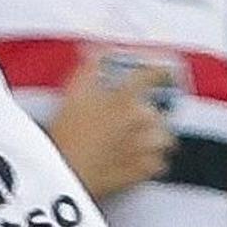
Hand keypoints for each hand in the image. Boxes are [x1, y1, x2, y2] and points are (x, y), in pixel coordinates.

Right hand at [47, 52, 176, 201]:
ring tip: (130, 139)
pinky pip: (158, 162)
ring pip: (162, 136)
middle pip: (158, 109)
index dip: (158, 70)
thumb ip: (90, 66)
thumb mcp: (72, 92)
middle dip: (144, 112)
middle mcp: (144, 119)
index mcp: (129, 97)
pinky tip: (131, 158)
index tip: (159, 71)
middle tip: (123, 118)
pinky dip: (148, 160)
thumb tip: (99, 52)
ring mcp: (148, 146)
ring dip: (151, 135)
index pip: (155, 74)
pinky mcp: (145, 170)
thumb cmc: (65, 137)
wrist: (64, 174)